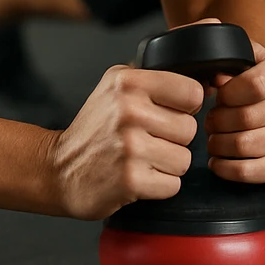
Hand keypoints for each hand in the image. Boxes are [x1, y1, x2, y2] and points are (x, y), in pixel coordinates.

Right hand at [46, 64, 202, 219]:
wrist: (59, 170)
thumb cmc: (94, 129)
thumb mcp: (114, 86)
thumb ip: (153, 78)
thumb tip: (205, 82)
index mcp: (128, 82)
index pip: (192, 92)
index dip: (186, 106)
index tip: (170, 113)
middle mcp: (129, 111)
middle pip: (190, 129)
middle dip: (175, 139)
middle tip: (149, 140)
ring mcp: (130, 146)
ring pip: (184, 159)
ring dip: (168, 164)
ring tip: (143, 159)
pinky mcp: (131, 179)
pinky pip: (173, 185)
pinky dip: (159, 186)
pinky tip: (139, 176)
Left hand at [204, 40, 264, 184]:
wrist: (260, 106)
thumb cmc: (242, 85)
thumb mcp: (235, 62)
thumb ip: (225, 61)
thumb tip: (219, 78)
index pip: (255, 84)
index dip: (228, 93)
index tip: (218, 96)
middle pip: (247, 117)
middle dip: (218, 121)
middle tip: (210, 122)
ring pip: (245, 145)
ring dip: (219, 145)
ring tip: (214, 139)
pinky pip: (251, 171)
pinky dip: (226, 168)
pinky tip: (219, 161)